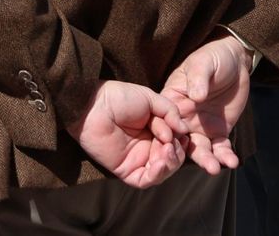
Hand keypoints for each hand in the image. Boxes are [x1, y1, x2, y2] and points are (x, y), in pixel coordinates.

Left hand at [69, 81, 187, 188]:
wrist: (94, 105)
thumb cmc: (119, 97)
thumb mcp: (150, 99)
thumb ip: (170, 112)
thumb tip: (185, 130)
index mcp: (155, 130)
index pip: (176, 143)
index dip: (183, 142)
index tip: (184, 134)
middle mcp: (148, 146)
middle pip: (172, 159)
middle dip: (177, 152)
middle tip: (172, 142)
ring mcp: (137, 159)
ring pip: (163, 171)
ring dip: (170, 162)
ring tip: (167, 149)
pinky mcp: (126, 170)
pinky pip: (146, 180)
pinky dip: (157, 174)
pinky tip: (160, 162)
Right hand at [162, 35, 249, 174]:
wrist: (234, 61)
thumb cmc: (212, 58)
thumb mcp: (202, 63)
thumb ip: (198, 78)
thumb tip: (196, 95)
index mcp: (172, 101)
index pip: (166, 121)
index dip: (169, 135)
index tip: (175, 145)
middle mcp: (183, 119)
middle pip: (182, 141)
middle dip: (192, 154)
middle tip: (205, 164)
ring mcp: (200, 127)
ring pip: (200, 149)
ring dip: (208, 160)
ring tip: (215, 168)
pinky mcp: (218, 131)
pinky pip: (220, 147)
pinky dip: (225, 156)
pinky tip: (232, 162)